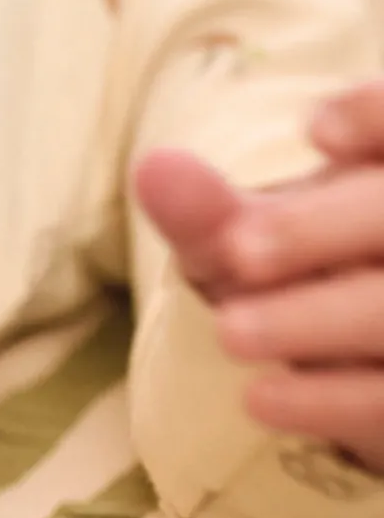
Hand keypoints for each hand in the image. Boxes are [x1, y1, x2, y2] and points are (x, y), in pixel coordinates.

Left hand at [135, 83, 383, 474]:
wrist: (336, 373)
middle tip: (239, 253)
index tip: (317, 132)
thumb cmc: (292, 276)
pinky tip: (259, 400)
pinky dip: (329, 400)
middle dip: (317, 229)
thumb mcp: (247, 242)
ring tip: (231, 333)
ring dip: (315, 320)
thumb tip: (155, 168)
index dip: (376, 116)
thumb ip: (208, 211)